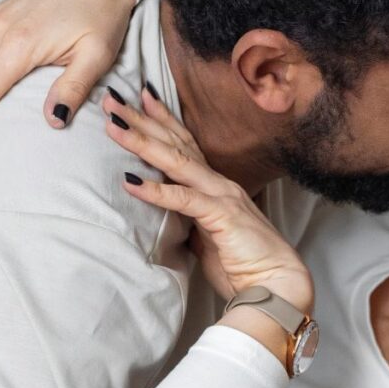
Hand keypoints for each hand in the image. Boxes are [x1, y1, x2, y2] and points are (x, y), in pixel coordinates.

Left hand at [105, 87, 313, 312]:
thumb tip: (168, 219)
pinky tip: (130, 182)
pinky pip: (183, 199)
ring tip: (114, 125)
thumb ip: (190, 222)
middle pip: (176, 144)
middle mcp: (220, 184)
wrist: (276, 288)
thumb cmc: (245, 267)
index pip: (185, 146)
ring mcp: (222, 197)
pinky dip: (156, 190)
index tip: (139, 99)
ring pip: (177, 161)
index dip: (162, 120)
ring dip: (143, 142)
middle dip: (143, 119)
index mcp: (217, 188)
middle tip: (112, 99)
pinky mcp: (221, 216)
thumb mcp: (208, 239)